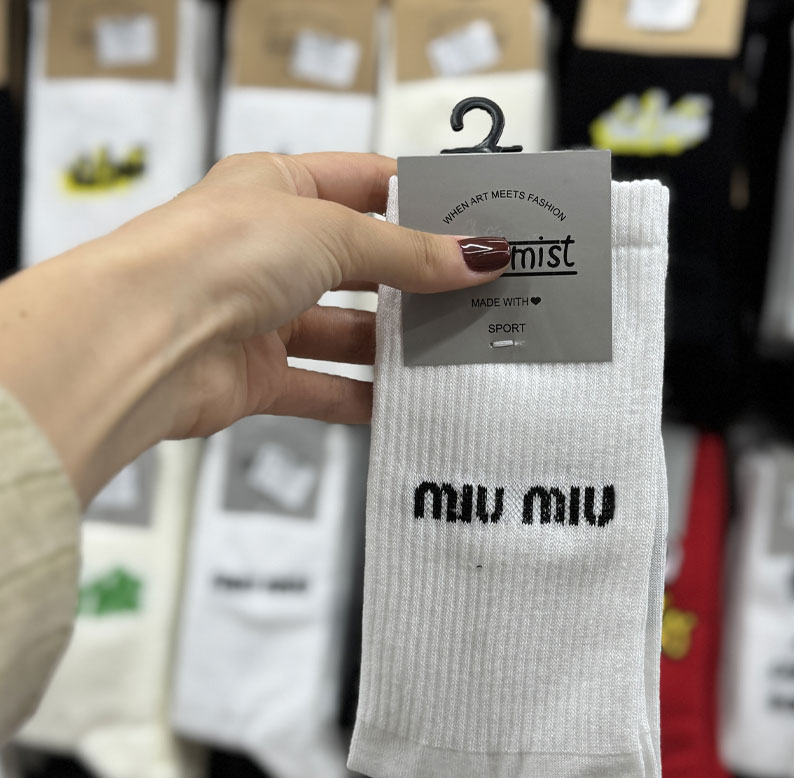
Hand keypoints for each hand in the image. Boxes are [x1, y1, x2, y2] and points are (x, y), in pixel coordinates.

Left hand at [0, 152, 509, 503]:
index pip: (361, 184)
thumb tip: (478, 257)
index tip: (474, 223)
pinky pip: (321, 389)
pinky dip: (359, 398)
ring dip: (392, 345)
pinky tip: (402, 404)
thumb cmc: (216, 256)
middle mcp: (266, 250)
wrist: (142, 339)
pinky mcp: (255, 377)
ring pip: (344, 332)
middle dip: (414, 281)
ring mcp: (259, 315)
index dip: (418, 201)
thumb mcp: (331, 233)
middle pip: (359, 264)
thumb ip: (407, 251)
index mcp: (275, 189)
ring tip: (451, 352)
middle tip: (475, 296)